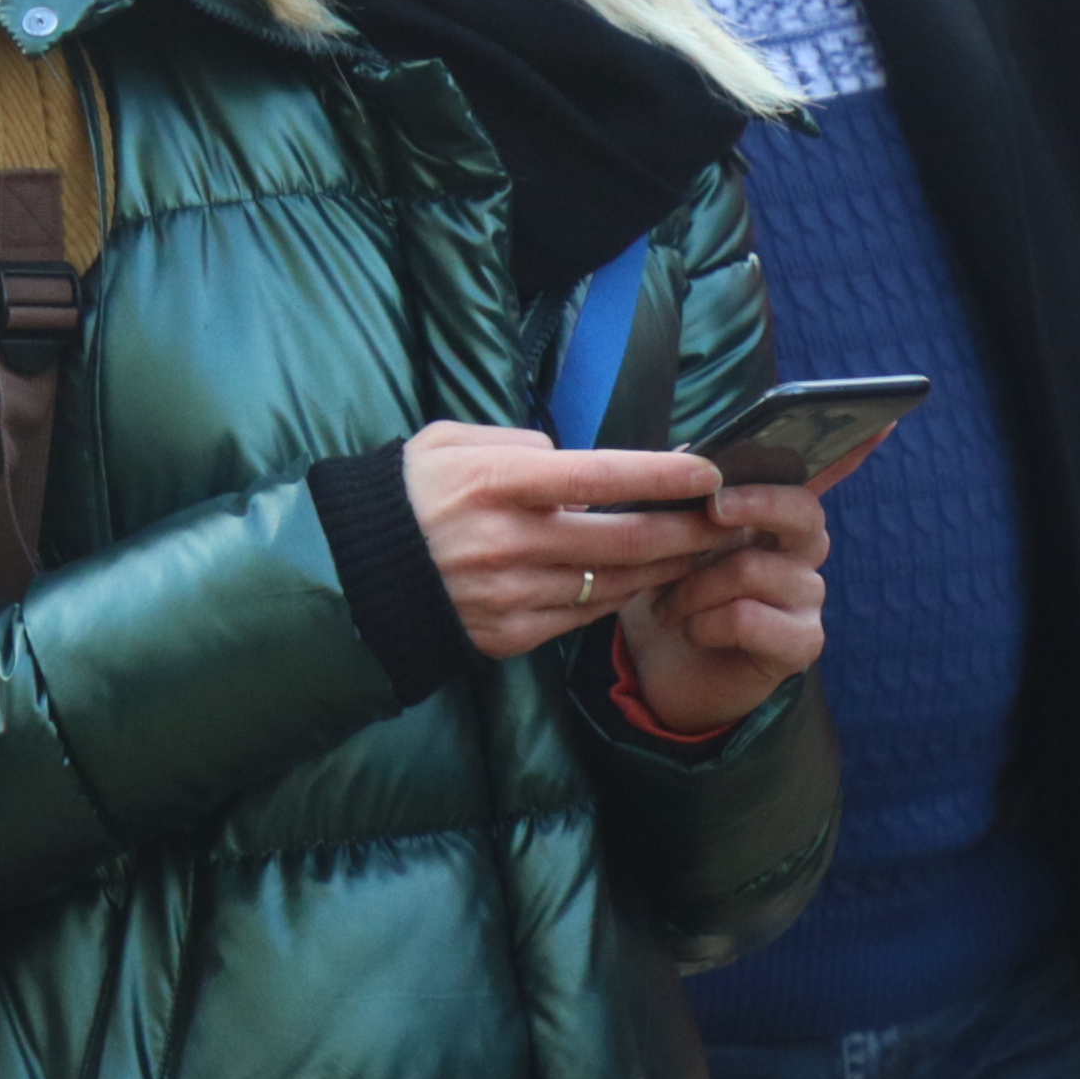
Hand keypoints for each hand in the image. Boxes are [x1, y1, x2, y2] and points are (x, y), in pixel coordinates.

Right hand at [401, 422, 739, 660]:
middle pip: (624, 540)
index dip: (662, 476)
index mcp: (497, 484)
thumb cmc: (410, 494)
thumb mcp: (453, 444)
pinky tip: (649, 580)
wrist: (348, 573)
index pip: (600, 477)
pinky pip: (583, 615)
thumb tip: (574, 457)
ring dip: (668, 568)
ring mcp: (509, 595)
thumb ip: (521, 443)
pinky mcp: (506, 635)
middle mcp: (508, 542)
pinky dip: (623, 597)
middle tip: (730, 517)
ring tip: (706, 549)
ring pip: (613, 583)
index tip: (710, 471)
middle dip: (688, 530)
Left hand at [613, 471, 832, 735]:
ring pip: (752, 567)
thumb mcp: (667, 541)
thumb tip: (690, 450)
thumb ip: (687, 496)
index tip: (884, 420)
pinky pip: (746, 616)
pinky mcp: (803, 642)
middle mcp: (805, 551)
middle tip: (712, 510)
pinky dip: (705, 624)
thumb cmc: (671, 596)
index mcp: (777, 517)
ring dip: (694, 588)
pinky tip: (694, 632)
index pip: (825, 475)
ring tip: (667, 607)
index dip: (852, 450)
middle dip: (752, 503)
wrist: (659, 674)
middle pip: (802, 509)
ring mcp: (808, 596)